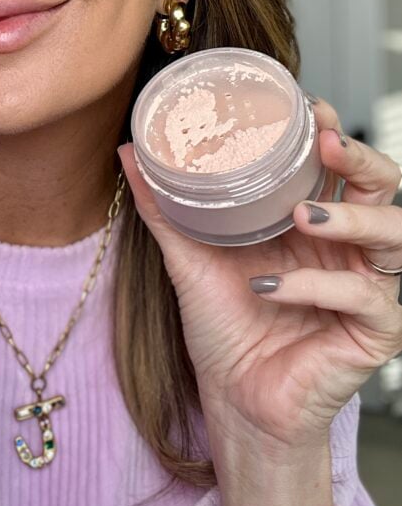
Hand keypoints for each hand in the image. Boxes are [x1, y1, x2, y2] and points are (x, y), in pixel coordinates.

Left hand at [118, 95, 401, 446]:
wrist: (233, 400)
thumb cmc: (224, 327)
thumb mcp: (188, 257)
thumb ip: (165, 206)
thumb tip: (130, 151)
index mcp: (314, 221)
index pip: (341, 162)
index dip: (330, 129)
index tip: (304, 105)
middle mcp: (348, 247)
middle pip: (385, 186)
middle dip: (361, 156)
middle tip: (323, 142)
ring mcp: (368, 287)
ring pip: (394, 234)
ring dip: (352, 216)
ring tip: (305, 213)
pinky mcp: (374, 331)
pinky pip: (363, 297)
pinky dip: (314, 287)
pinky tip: (269, 287)